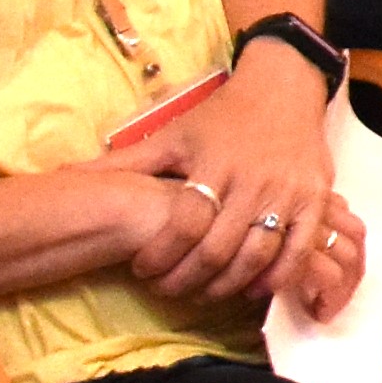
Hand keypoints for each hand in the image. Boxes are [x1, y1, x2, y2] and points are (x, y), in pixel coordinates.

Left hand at [105, 49, 340, 312]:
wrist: (284, 88)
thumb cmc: (222, 116)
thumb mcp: (173, 134)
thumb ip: (126, 163)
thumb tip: (65, 177)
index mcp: (212, 161)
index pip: (185, 222)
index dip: (161, 254)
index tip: (143, 270)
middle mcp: (253, 178)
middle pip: (218, 247)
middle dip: (188, 278)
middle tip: (169, 291)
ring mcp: (288, 191)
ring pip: (257, 254)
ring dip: (227, 285)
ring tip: (204, 294)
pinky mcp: (316, 199)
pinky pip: (298, 250)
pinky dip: (276, 277)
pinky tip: (253, 289)